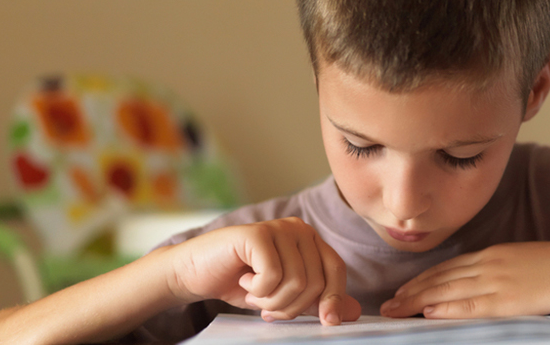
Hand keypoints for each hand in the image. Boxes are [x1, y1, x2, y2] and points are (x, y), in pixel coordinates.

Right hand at [162, 217, 360, 323]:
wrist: (194, 273)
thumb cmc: (241, 283)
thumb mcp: (285, 297)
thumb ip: (318, 302)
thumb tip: (355, 313)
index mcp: (310, 240)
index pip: (336, 270)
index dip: (333, 299)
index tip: (327, 323)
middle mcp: (298, 228)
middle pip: (316, 281)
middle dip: (291, 306)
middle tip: (267, 306)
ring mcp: (278, 227)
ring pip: (296, 281)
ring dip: (271, 300)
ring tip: (254, 292)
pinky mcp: (257, 234)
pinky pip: (272, 276)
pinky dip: (257, 290)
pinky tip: (243, 281)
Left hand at [380, 241, 549, 318]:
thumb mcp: (522, 260)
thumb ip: (500, 269)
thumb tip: (481, 283)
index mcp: (493, 254)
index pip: (448, 267)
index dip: (423, 279)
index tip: (403, 290)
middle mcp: (488, 265)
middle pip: (441, 279)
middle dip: (411, 292)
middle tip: (387, 305)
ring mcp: (496, 282)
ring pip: (448, 292)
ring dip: (418, 301)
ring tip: (396, 310)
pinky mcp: (507, 300)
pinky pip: (470, 306)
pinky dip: (446, 309)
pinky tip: (428, 314)